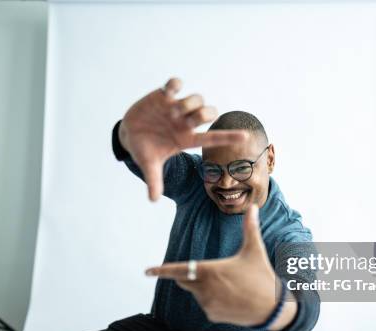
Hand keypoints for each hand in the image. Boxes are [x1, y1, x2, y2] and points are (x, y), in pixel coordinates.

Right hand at [119, 77, 247, 200]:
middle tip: (190, 121)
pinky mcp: (163, 95)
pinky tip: (171, 90)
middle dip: (204, 114)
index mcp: (186, 138)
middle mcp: (185, 122)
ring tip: (175, 110)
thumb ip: (154, 181)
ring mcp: (175, 107)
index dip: (229, 137)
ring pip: (196, 99)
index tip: (246, 137)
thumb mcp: (149, 165)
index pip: (212, 138)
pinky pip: (175, 84)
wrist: (129, 134)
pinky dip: (175, 84)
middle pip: (208, 113)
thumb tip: (153, 200)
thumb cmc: (145, 150)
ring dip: (190, 103)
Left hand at [145, 205, 296, 329]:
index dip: (161, 270)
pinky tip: (230, 298)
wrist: (273, 308)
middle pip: (185, 281)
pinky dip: (212, 300)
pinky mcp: (213, 315)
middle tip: (210, 272)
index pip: (178, 270)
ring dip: (204, 287)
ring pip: (196, 293)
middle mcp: (204, 289)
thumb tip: (253, 207)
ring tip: (229, 285)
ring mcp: (207, 304)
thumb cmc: (262, 277)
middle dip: (190, 275)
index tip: (147, 271)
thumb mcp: (254, 250)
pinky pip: (205, 305)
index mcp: (210, 271)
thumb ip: (250, 228)